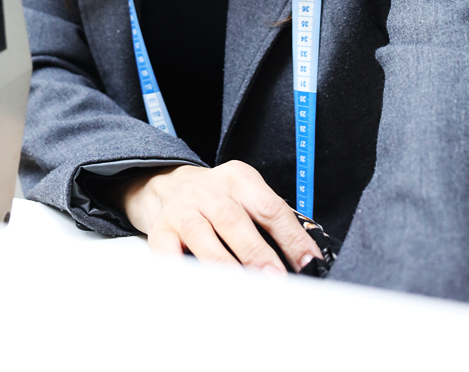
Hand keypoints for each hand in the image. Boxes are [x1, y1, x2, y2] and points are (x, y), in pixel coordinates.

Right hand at [116, 160, 322, 274]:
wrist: (167, 184)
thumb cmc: (216, 199)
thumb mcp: (245, 195)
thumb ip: (270, 221)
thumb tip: (303, 260)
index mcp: (239, 179)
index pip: (270, 207)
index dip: (291, 237)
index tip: (308, 264)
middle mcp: (210, 191)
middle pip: (234, 220)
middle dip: (257, 253)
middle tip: (275, 280)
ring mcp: (182, 209)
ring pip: (202, 236)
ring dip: (224, 264)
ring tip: (242, 288)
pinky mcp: (160, 230)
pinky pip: (168, 253)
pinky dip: (181, 271)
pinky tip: (198, 287)